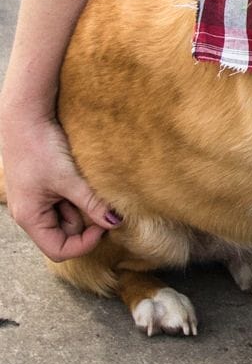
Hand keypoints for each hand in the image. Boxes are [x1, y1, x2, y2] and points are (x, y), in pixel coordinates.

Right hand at [0, 113, 119, 260]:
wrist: (24, 113)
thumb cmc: (39, 147)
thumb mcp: (69, 178)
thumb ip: (92, 203)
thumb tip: (115, 222)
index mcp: (30, 218)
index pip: (59, 250)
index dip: (84, 243)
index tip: (105, 224)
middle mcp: (29, 212)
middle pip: (63, 232)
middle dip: (85, 220)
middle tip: (100, 199)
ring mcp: (35, 198)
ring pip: (65, 213)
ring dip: (81, 203)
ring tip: (87, 181)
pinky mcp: (41, 183)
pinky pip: (62, 197)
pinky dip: (75, 191)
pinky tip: (81, 174)